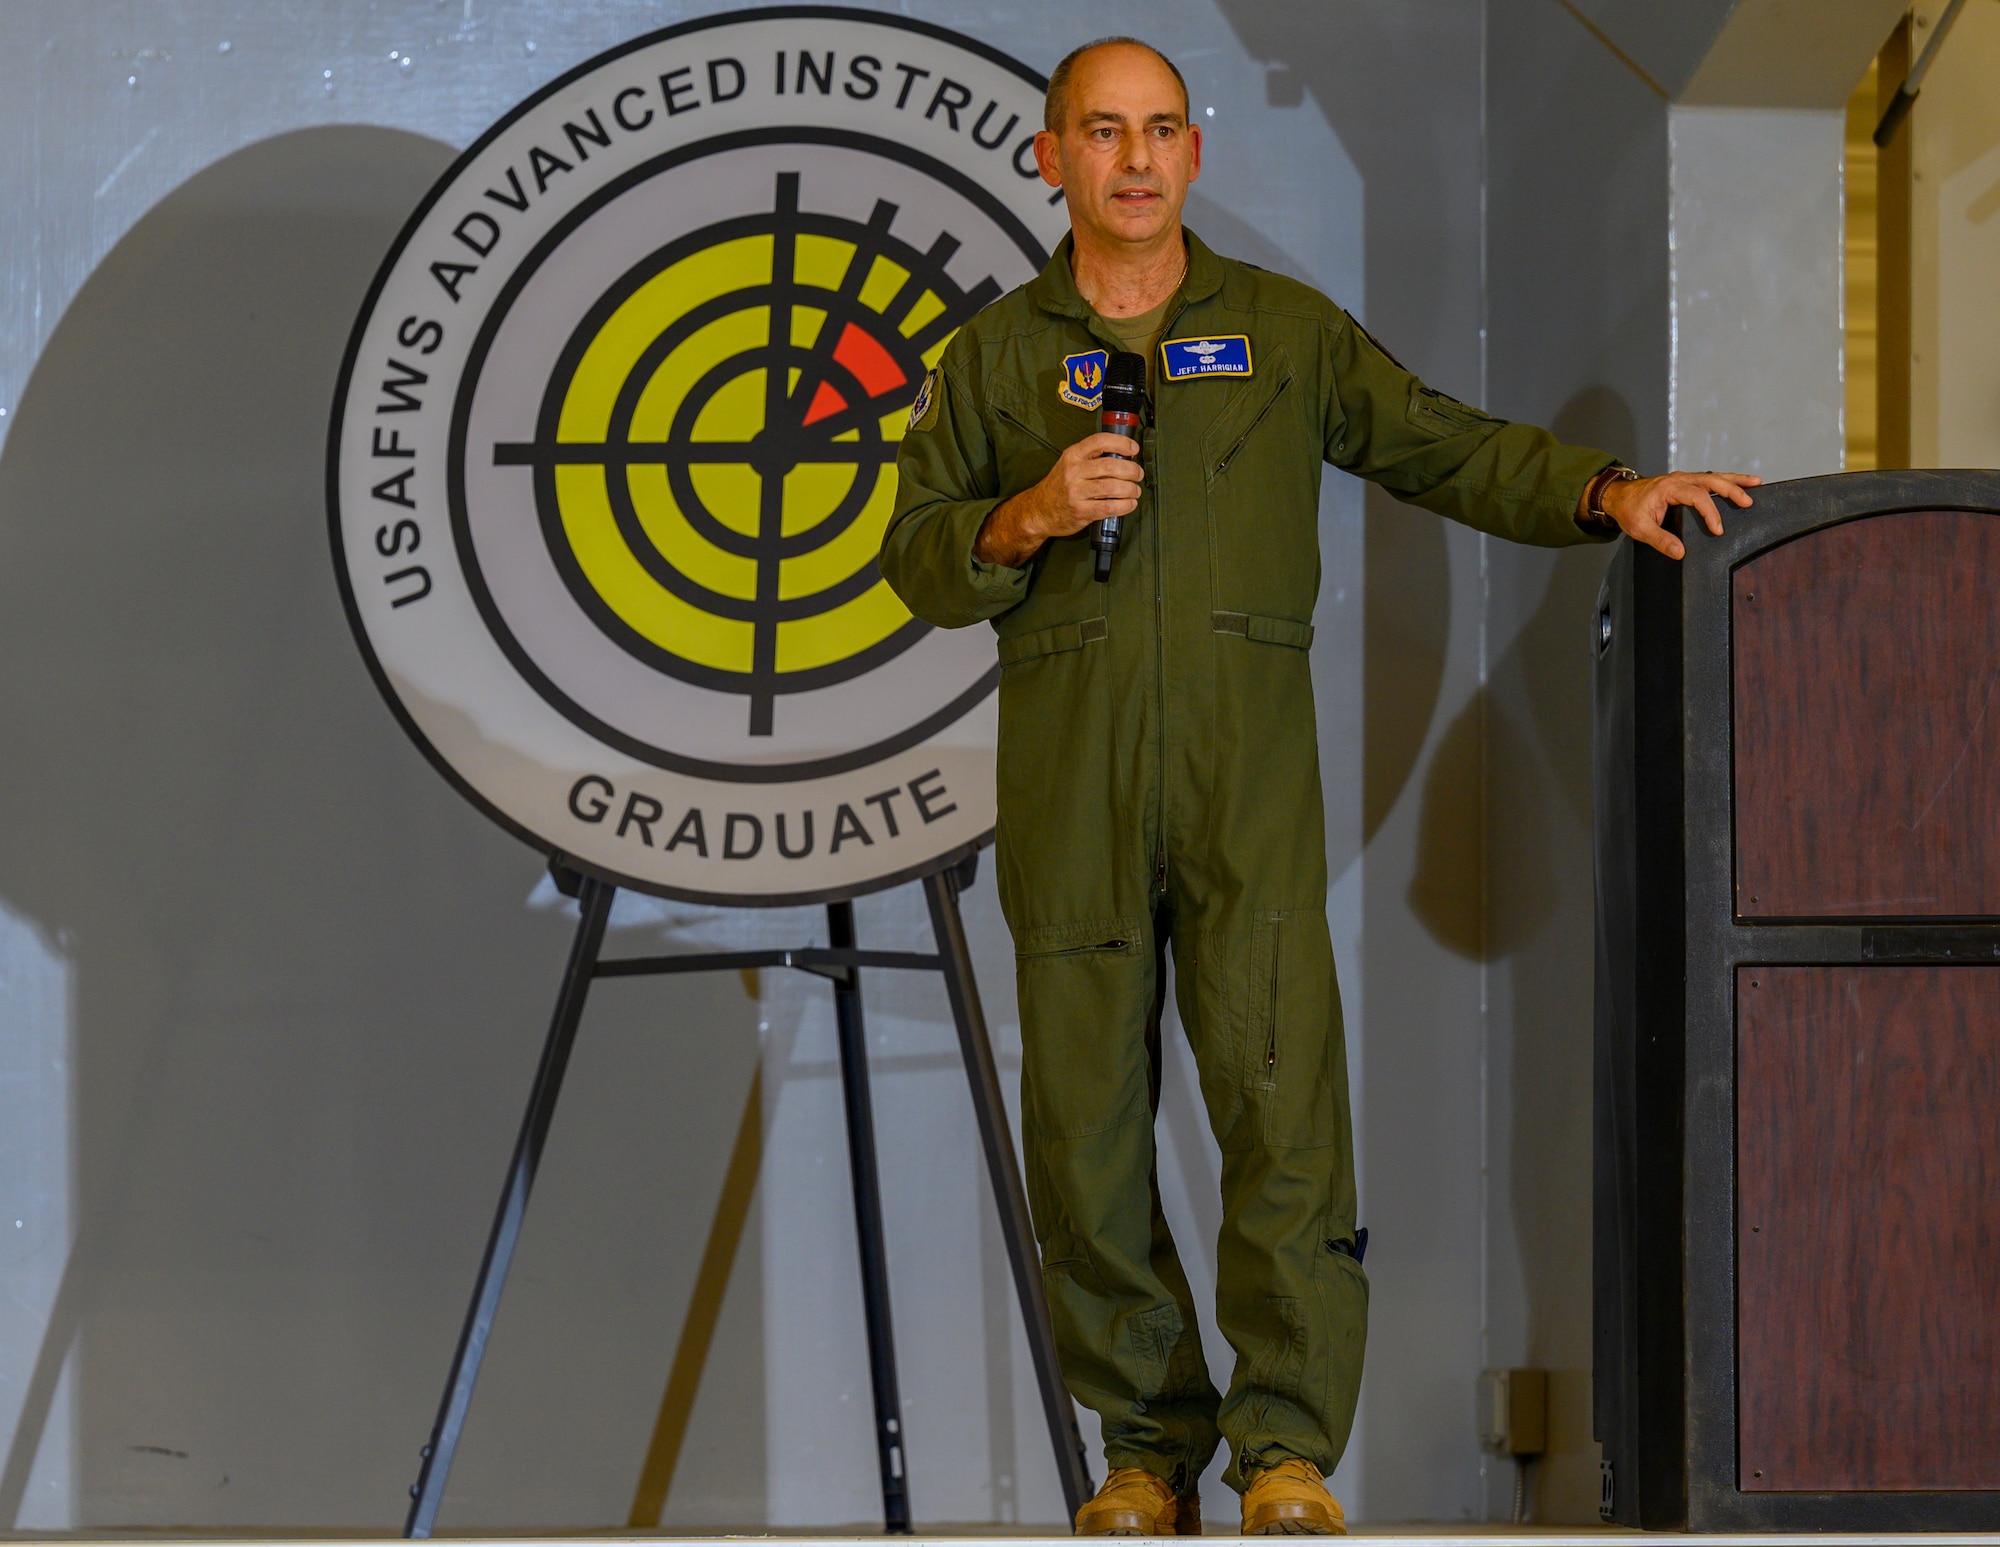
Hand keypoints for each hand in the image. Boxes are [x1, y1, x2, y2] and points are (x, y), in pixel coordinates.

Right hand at [973, 433, 1142, 566]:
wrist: (1038, 510)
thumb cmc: (1059, 486)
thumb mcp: (1069, 464)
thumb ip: (1091, 458)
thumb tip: (1122, 455)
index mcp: (1072, 455)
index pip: (1099, 441)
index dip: (1121, 443)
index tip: (1133, 448)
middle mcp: (1073, 471)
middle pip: (1110, 465)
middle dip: (1131, 470)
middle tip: (1138, 474)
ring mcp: (1075, 492)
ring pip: (1112, 487)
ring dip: (1130, 489)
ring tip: (1135, 491)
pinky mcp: (1080, 511)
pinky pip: (1108, 507)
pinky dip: (1124, 506)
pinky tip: (1129, 504)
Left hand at [1597, 471, 1760, 559]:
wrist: (1617, 497)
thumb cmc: (1628, 510)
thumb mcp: (1639, 528)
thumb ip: (1660, 540)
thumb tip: (1680, 552)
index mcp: (1669, 488)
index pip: (1696, 497)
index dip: (1710, 513)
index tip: (1718, 529)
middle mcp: (1679, 480)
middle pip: (1711, 480)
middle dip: (1732, 490)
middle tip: (1748, 502)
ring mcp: (1684, 479)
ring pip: (1713, 476)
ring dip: (1734, 480)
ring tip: (1755, 483)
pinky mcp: (1686, 482)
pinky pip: (1709, 479)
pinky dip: (1726, 480)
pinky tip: (1739, 483)